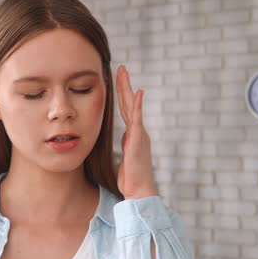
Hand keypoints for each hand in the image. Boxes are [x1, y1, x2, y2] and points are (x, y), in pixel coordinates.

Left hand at [116, 64, 157, 198]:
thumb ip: (124, 148)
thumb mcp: (124, 159)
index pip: (126, 111)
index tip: (118, 81)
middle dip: (124, 85)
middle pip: (129, 103)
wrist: (139, 190)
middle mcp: (137, 131)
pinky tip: (137, 92)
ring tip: (124, 72)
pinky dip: (137, 105)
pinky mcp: (138, 139)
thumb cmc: (131, 179)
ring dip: (127, 88)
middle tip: (121, 68)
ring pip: (131, 106)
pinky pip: (137, 119)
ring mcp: (138, 134)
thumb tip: (119, 143)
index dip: (122, 96)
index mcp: (132, 135)